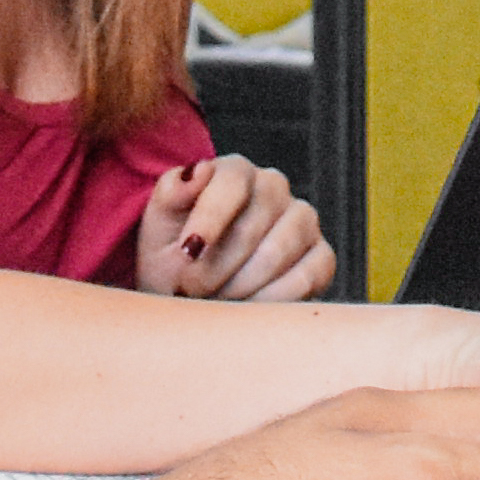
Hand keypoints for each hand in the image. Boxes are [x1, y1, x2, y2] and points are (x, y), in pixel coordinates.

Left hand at [137, 154, 334, 303]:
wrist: (196, 294)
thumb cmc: (175, 255)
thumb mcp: (159, 225)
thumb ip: (171, 192)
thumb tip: (198, 170)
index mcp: (234, 170)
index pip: (232, 182)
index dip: (210, 218)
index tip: (189, 253)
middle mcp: (274, 187)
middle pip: (251, 226)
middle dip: (215, 267)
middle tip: (189, 291)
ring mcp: (303, 220)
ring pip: (278, 253)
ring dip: (239, 286)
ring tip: (214, 302)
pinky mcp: (321, 257)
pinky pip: (307, 276)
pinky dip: (273, 299)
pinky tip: (247, 309)